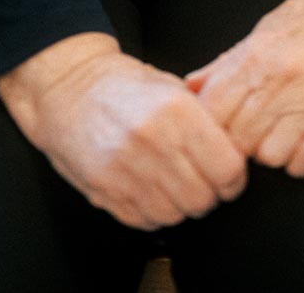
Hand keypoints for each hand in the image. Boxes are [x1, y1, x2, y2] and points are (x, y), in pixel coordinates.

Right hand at [0, 32, 246, 229]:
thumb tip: (236, 148)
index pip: (227, 168)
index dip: (234, 178)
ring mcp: (125, 169)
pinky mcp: (103, 189)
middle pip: (203, 199)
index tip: (229, 174)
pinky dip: (153, 211)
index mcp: (176, 111)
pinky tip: (149, 188)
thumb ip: (203, 118)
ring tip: (172, 182)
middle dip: (208, 194)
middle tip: (201, 180)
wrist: (67, 88)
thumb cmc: (122, 84)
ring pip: (175, 216)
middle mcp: (152, 142)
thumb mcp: (170, 85)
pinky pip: (144, 220)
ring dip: (179, 205)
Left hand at [186, 0, 303, 179]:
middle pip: (237, 139)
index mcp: (256, 56)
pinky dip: (302, 162)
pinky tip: (303, 145)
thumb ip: (227, 62)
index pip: (212, 109)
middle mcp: (279, 82)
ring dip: (270, 152)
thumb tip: (191, 85)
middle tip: (249, 130)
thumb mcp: (266, 28)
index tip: (218, 122)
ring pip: (269, 157)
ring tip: (277, 135)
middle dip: (238, 140)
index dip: (210, 121)